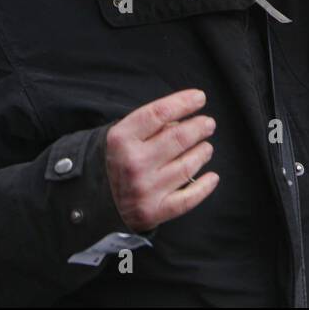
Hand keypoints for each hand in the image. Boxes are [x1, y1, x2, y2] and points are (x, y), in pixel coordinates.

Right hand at [105, 88, 218, 231]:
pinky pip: (188, 198)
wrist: (96, 203)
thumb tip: (184, 118)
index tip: (200, 97)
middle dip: (199, 127)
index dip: (183, 102)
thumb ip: (150, 125)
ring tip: (206, 148)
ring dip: (203, 153)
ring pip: (187, 165)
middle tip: (208, 124)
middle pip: (178, 137)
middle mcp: (133, 163)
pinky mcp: (153, 211)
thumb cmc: (117, 161)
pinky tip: (212, 177)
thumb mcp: (123, 136)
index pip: (159, 113)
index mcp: (122, 139)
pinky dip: (204, 186)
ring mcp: (144, 189)